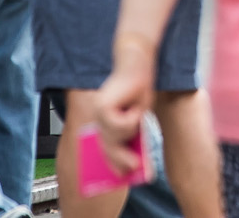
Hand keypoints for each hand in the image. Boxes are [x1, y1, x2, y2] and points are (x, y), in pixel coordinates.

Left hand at [93, 34, 155, 178]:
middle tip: (133, 168)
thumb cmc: (138, 88)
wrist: (135, 64)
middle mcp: (99, 118)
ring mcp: (99, 113)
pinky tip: (134, 106)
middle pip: (107, 147)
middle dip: (120, 159)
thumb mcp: (139, 115)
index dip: (114, 161)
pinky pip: (121, 124)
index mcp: (105, 120)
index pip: (106, 146)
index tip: (123, 174)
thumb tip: (134, 155)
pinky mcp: (103, 107)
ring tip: (139, 114)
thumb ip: (132, 132)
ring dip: (132, 128)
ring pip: (116, 136)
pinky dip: (132, 118)